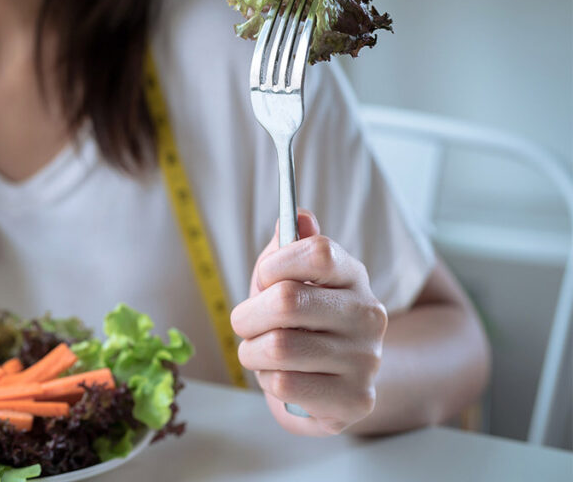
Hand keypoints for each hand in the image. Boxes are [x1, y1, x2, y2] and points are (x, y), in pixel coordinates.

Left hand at [231, 210, 387, 434]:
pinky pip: (284, 384)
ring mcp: (366, 358)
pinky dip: (268, 382)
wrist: (337, 383)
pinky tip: (282, 379)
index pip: (317, 251)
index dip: (274, 265)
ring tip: (261, 354)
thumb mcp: (289, 280)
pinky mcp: (356, 399)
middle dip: (247, 316)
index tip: (264, 281)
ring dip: (252, 353)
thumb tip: (299, 215)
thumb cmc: (302, 324)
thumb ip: (288, 248)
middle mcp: (368, 314)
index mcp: (352, 275)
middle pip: (286, 301)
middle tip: (246, 324)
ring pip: (278, 347)